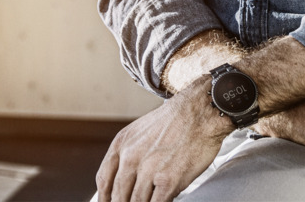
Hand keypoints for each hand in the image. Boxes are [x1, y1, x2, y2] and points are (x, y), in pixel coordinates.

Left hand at [96, 85, 229, 201]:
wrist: (201, 111)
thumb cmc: (176, 120)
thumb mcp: (141, 131)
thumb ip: (130, 154)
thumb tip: (127, 178)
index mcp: (122, 144)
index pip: (104, 180)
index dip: (104, 198)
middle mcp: (130, 157)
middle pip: (117, 195)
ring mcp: (148, 170)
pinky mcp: (168, 181)